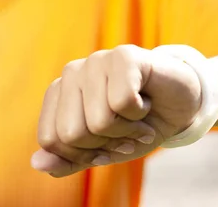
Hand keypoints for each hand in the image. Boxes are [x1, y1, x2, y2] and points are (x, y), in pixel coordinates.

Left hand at [31, 45, 201, 176]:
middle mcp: (71, 73)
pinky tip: (147, 101)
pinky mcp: (124, 55)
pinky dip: (141, 114)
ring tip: (137, 116)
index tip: (105, 143)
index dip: (83, 153)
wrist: (181, 105)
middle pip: (72, 134)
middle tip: (125, 130)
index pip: (51, 140)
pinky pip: (122, 103)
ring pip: (99, 122)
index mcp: (58, 93)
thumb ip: (69, 158)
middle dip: (105, 144)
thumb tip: (37, 163)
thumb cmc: (136, 126)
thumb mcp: (101, 150)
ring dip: (127, 131)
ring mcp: (96, 60)